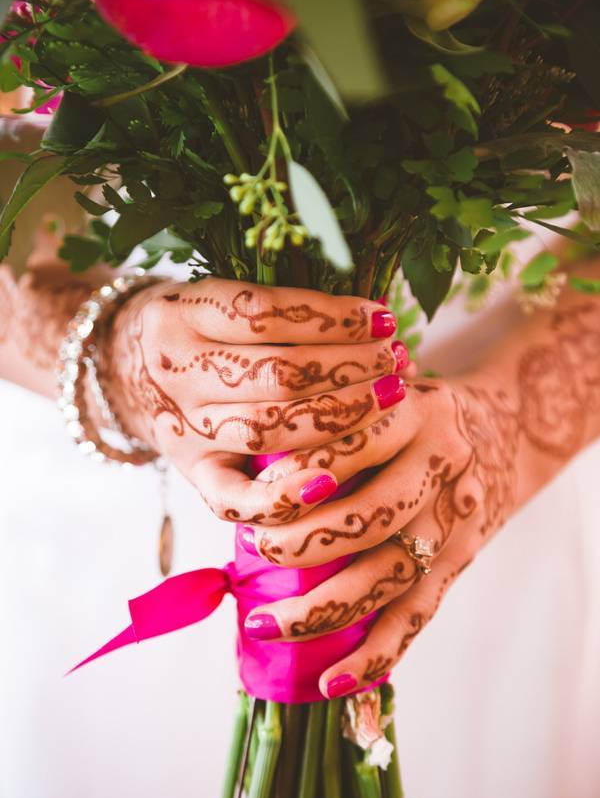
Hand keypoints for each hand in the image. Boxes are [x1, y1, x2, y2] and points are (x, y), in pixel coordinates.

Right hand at [100, 277, 407, 523]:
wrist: (124, 367)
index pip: (266, 314)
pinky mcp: (192, 473)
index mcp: (181, 314)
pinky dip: (283, 497)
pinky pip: (234, 500)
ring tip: (390, 396)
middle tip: (396, 360)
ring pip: (268, 429)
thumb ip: (278, 306)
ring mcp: (182, 428)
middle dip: (351, 367)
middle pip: (277, 375)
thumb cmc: (195, 326)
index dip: (333, 318)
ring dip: (341, 416)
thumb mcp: (217, 297)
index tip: (382, 318)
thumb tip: (370, 317)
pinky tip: (331, 484)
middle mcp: (177, 372)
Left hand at [241, 375, 516, 695]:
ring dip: (322, 609)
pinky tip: (331, 681)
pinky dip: (373, 655)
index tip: (255, 495)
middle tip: (255, 549)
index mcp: (416, 411)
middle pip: (371, 516)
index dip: (298, 474)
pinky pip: (415, 616)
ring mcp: (455, 518)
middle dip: (302, 544)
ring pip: (389, 575)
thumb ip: (327, 421)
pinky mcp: (459, 563)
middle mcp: (443, 463)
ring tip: (263, 624)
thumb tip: (245, 478)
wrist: (501, 434)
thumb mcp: (378, 396)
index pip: (351, 445)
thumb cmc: (410, 418)